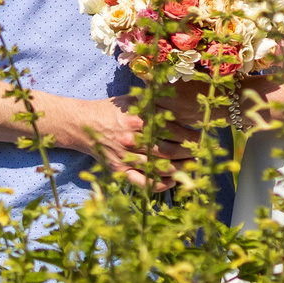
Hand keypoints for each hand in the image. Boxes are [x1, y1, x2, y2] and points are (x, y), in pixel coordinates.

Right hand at [52, 94, 197, 189]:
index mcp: (138, 120)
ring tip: (191, 166)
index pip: (172, 130)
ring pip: (159, 167)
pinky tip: (171, 182)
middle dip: (188, 153)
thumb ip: (153, 99)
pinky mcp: (119, 169)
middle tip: (199, 152)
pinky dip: (158, 185)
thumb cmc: (111, 110)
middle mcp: (132, 139)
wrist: (83, 124)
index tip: (201, 136)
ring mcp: (125, 156)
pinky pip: (142, 182)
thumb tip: (179, 98)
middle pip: (169, 150)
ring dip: (179, 169)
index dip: (189, 135)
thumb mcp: (131, 100)